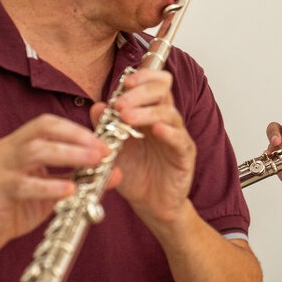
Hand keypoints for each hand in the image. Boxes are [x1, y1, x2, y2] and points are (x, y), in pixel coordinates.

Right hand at [0, 114, 110, 255]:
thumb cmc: (18, 205)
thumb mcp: (55, 190)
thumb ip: (81, 179)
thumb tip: (117, 173)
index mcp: (20, 143)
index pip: (48, 123)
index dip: (77, 129)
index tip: (103, 142)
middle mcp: (8, 150)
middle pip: (43, 131)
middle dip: (77, 139)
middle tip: (103, 151)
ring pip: (33, 152)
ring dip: (67, 156)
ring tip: (92, 163)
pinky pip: (22, 185)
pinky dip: (48, 186)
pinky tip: (68, 191)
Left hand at [95, 68, 196, 222]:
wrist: (150, 205)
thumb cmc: (135, 174)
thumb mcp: (113, 149)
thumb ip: (105, 127)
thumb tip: (97, 106)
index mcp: (149, 113)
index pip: (154, 84)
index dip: (143, 77)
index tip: (125, 82)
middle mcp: (165, 120)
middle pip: (163, 91)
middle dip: (140, 92)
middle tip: (120, 103)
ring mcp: (177, 136)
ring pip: (169, 113)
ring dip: (147, 112)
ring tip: (127, 117)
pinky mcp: (184, 155)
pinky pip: (179, 139)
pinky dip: (168, 132)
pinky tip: (156, 131)